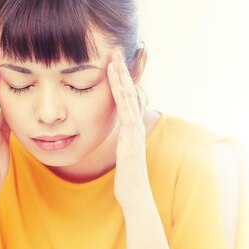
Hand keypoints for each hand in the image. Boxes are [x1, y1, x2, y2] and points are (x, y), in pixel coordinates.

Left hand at [108, 51, 149, 208]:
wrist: (135, 198)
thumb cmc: (126, 180)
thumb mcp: (120, 155)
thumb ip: (118, 143)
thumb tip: (112, 136)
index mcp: (130, 129)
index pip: (126, 99)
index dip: (121, 80)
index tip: (113, 62)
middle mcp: (135, 127)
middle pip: (130, 93)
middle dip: (123, 71)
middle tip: (116, 50)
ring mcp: (135, 133)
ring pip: (129, 99)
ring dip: (122, 79)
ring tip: (115, 60)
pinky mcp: (132, 140)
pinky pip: (127, 114)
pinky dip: (122, 97)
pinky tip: (116, 84)